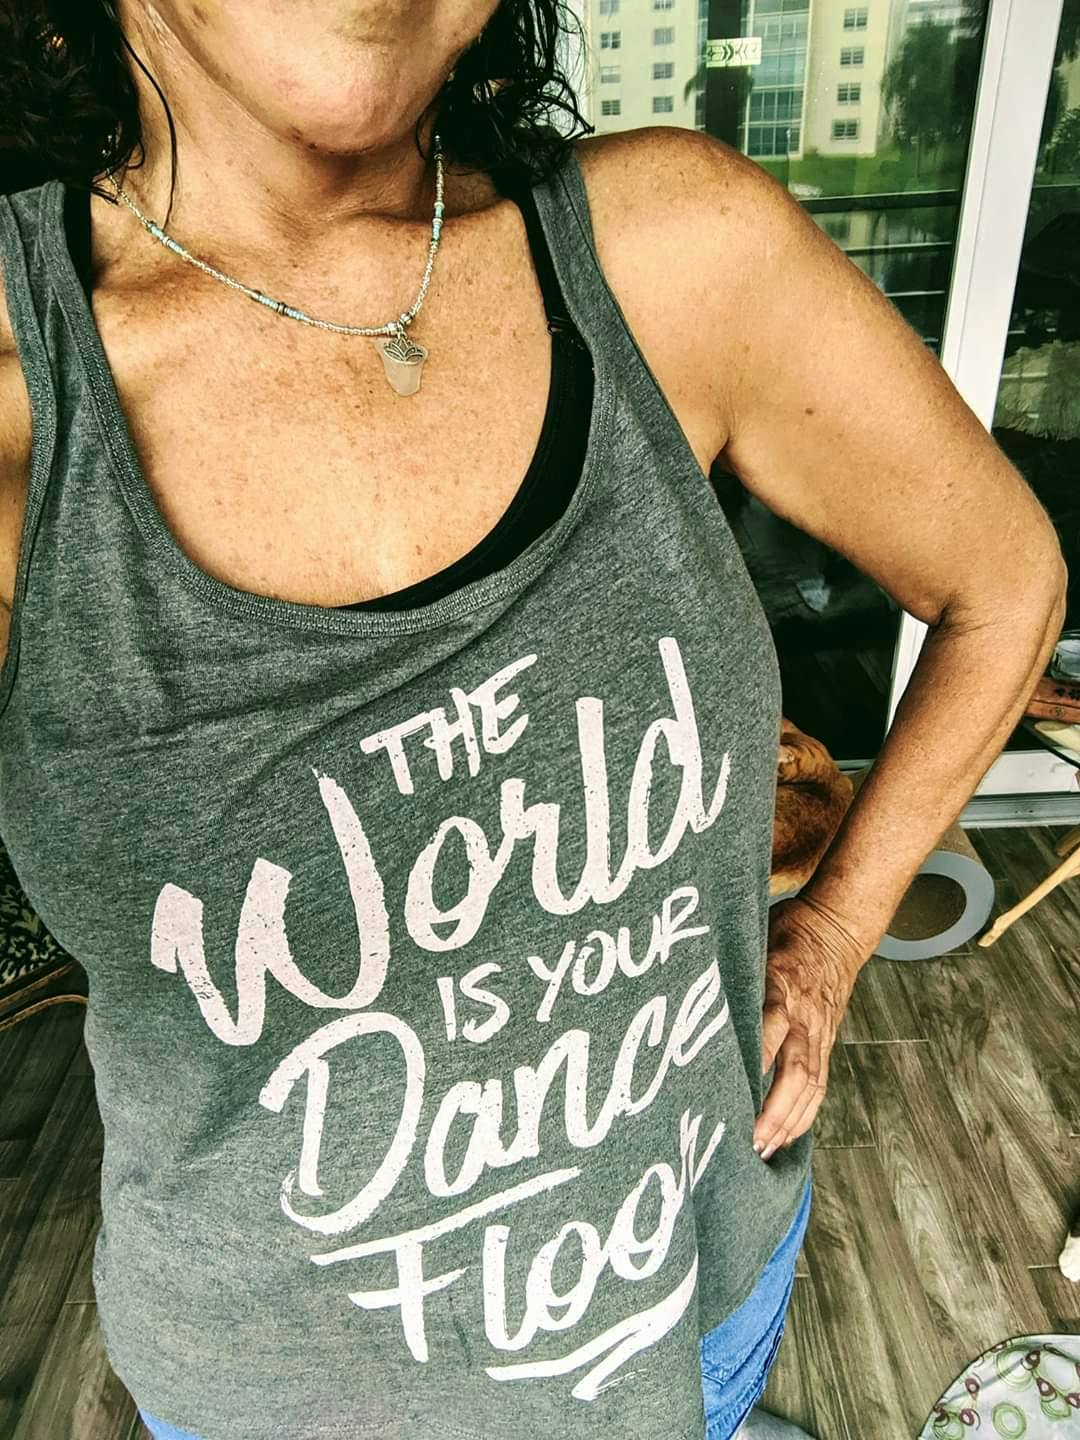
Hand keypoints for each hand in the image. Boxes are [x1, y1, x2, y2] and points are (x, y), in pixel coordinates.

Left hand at [752, 893, 866, 1160]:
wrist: (836, 931)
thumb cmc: (788, 933)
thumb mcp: (754, 940)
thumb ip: (732, 970)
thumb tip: (691, 994)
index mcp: (782, 987)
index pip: (767, 1029)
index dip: (753, 1063)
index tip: (729, 1091)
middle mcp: (803, 1018)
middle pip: (794, 1072)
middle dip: (773, 1111)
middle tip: (749, 1141)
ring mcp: (819, 1033)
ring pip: (809, 1086)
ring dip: (788, 1122)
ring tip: (763, 1150)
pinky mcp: (825, 1043)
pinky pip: (819, 1085)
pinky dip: (804, 1115)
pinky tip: (786, 1136)